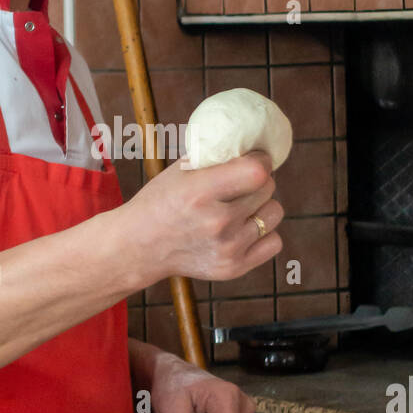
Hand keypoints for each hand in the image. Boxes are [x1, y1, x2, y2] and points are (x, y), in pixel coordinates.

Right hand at [116, 150, 283, 288]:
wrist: (138, 247)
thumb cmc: (161, 202)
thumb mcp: (180, 171)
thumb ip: (216, 158)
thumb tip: (253, 145)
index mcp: (199, 192)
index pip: (257, 172)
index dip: (261, 160)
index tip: (255, 158)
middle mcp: (216, 223)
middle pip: (267, 189)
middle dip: (257, 181)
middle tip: (241, 183)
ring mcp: (227, 248)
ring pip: (274, 213)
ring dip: (262, 206)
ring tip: (240, 207)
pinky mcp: (233, 267)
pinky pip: (274, 242)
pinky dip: (262, 233)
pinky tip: (243, 228)